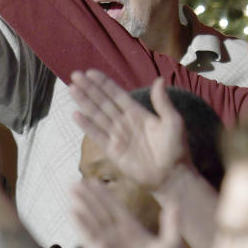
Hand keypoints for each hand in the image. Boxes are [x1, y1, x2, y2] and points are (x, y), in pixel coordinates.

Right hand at [70, 70, 189, 189]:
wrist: (172, 174)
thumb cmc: (176, 147)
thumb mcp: (173, 121)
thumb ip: (162, 102)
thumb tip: (159, 79)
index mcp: (138, 113)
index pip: (117, 94)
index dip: (103, 83)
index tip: (90, 72)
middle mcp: (124, 122)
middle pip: (103, 102)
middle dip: (89, 88)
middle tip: (75, 75)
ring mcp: (117, 136)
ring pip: (97, 115)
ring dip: (84, 102)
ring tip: (72, 89)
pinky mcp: (113, 151)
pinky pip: (97, 135)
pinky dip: (86, 125)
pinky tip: (75, 114)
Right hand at [71, 180, 184, 247]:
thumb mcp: (171, 244)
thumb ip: (172, 224)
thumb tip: (175, 204)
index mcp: (132, 232)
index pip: (115, 208)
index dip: (105, 195)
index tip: (94, 182)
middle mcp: (116, 236)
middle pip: (100, 211)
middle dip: (88, 197)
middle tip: (75, 182)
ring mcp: (107, 244)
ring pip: (92, 219)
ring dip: (82, 204)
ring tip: (71, 189)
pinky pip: (88, 235)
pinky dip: (80, 223)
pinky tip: (73, 210)